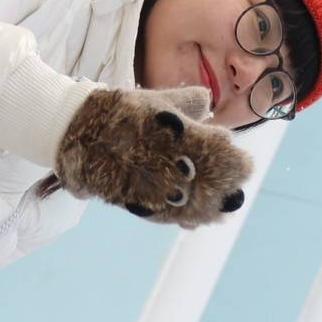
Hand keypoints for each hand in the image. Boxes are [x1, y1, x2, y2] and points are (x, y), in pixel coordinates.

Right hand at [51, 85, 251, 226]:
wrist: (78, 131)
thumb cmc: (122, 111)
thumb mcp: (157, 101)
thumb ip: (186, 102)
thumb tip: (207, 100)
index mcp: (186, 137)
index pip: (229, 159)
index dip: (240, 164)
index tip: (243, 163)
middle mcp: (177, 166)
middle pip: (219, 188)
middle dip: (229, 189)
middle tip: (233, 190)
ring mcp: (159, 187)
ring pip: (198, 208)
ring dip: (211, 209)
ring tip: (220, 211)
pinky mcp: (141, 202)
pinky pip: (171, 218)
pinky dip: (186, 219)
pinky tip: (194, 221)